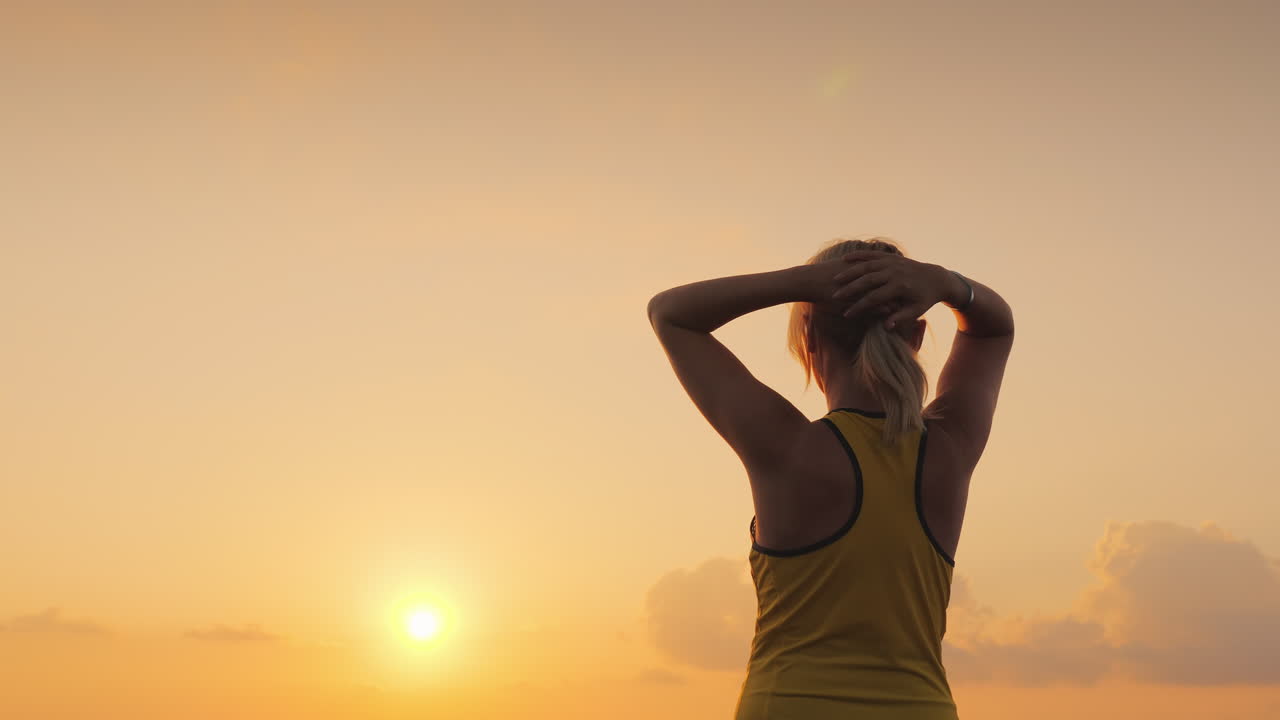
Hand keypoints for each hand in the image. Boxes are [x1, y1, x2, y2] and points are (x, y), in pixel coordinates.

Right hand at [829, 251, 949, 329]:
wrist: (938, 279)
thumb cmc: (926, 299)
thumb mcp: (916, 311)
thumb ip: (900, 318)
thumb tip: (886, 327)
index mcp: (900, 287)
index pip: (875, 298)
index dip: (859, 307)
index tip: (847, 314)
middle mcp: (895, 272)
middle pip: (867, 279)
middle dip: (850, 288)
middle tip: (834, 295)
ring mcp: (893, 262)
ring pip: (867, 265)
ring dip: (850, 271)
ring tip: (836, 279)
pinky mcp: (892, 257)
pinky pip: (872, 254)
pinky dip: (859, 255)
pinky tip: (846, 259)